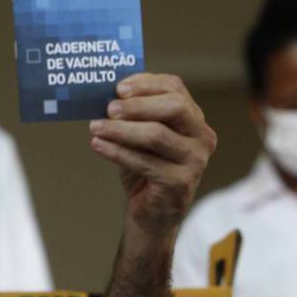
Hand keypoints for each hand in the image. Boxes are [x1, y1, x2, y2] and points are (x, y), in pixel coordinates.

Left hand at [89, 73, 217, 239]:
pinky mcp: (181, 182)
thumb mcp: (139, 136)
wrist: (151, 212)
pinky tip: (97, 145)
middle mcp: (201, 136)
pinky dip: (116, 152)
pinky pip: (144, 162)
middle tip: (108, 108)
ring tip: (95, 127)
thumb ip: (131, 115)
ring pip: (156, 134)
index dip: (146, 84)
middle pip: (174, 107)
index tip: (118, 87)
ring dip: (120, 129)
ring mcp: (195, 160)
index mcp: (193, 119)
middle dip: (137, 105)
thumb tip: (104, 95)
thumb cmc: (144, 168)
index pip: (175, 88)